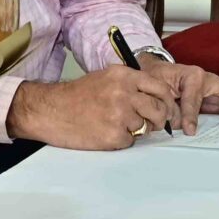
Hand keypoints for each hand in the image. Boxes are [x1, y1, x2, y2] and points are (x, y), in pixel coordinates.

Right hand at [6, 66, 179, 150]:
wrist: (50, 110)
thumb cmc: (77, 96)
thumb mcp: (105, 78)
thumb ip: (131, 84)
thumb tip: (157, 98)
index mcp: (124, 76)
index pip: (160, 88)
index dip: (167, 102)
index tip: (167, 110)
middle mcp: (124, 93)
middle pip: (159, 110)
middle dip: (159, 119)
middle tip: (151, 124)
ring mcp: (119, 115)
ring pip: (145, 127)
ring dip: (135, 130)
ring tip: (115, 124)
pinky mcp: (113, 135)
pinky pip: (130, 142)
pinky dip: (121, 140)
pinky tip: (105, 132)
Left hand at [140, 56, 218, 134]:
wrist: (160, 71)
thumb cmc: (160, 78)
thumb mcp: (158, 89)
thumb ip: (168, 106)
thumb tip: (180, 125)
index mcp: (193, 76)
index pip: (194, 98)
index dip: (191, 115)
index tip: (189, 130)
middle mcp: (210, 80)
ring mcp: (218, 88)